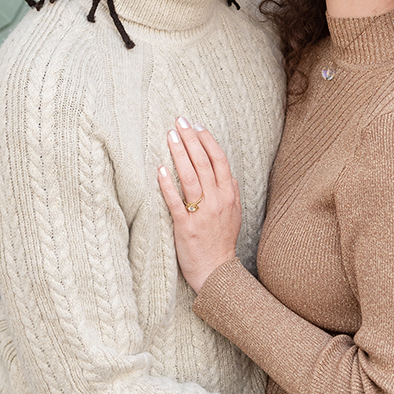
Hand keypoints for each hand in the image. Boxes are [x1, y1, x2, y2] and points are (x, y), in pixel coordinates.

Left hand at [156, 116, 241, 292]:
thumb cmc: (221, 240)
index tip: (196, 125)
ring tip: (169, 136)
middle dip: (190, 140)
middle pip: (204, 163)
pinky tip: (160, 170)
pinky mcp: (185, 226)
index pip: (219, 160)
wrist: (217, 271)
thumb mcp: (233, 213)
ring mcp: (201, 213)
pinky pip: (176, 202)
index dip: (207, 141)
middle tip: (179, 122)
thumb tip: (224, 169)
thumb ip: (229, 190)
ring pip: (190, 177)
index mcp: (228, 195)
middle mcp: (217, 201)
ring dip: (179, 154)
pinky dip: (168, 185)